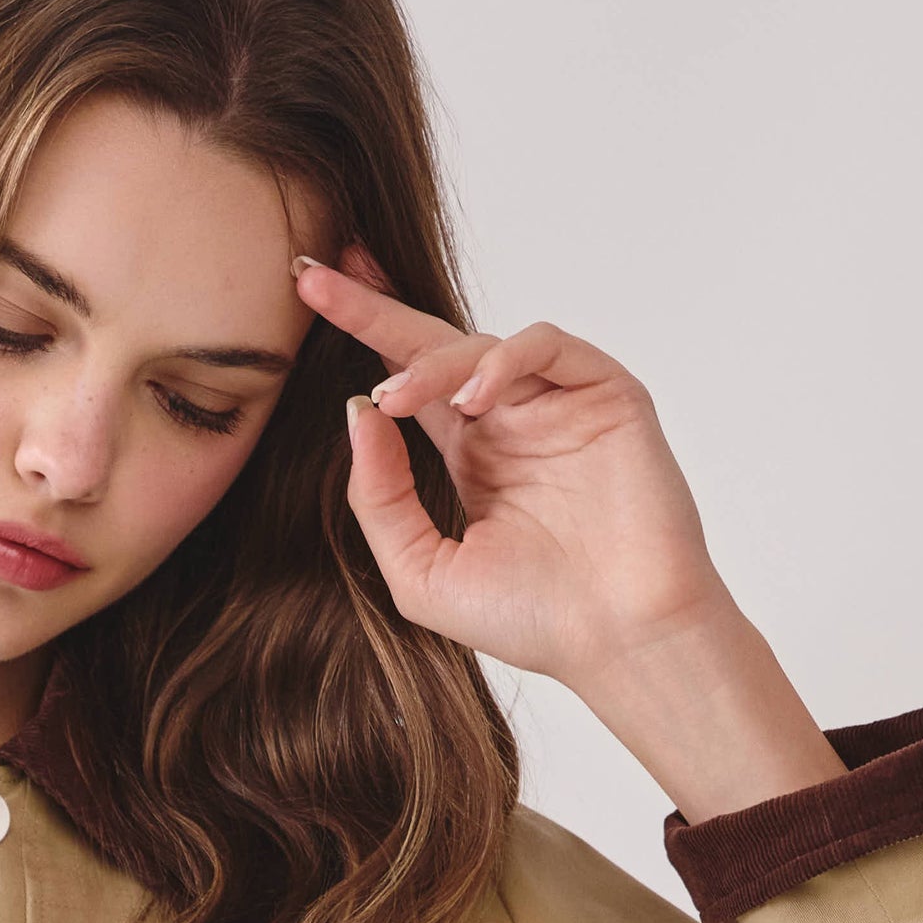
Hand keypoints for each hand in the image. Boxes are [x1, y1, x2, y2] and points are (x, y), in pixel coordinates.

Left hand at [295, 255, 841, 822]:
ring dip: (430, 362)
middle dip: (373, 309)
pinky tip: (474, 397)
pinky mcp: (605, 394)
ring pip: (481, 345)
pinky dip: (503, 359)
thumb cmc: (532, 620)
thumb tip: (358, 412)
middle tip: (315, 282)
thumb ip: (381, 498)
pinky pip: (547, 347)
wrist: (619, 641)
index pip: (408, 384)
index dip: (360, 338)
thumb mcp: (422, 571)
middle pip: (434, 344)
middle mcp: (512, 422)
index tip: (302, 299)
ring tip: (396, 399)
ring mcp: (558, 405)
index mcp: (471, 458)